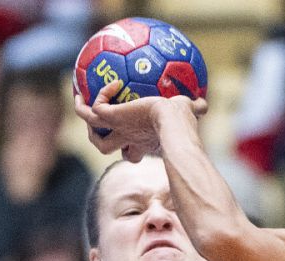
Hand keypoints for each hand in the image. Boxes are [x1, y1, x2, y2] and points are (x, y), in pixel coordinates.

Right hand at [75, 87, 205, 160]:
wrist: (173, 122)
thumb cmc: (183, 120)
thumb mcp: (189, 110)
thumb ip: (195, 107)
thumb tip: (205, 104)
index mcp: (142, 141)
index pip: (131, 153)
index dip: (130, 150)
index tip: (133, 136)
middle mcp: (127, 138)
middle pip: (104, 147)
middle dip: (99, 138)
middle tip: (97, 122)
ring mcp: (118, 129)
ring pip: (92, 133)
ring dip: (85, 116)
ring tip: (79, 98)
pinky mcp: (112, 118)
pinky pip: (94, 109)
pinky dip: (99, 96)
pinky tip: (112, 83)